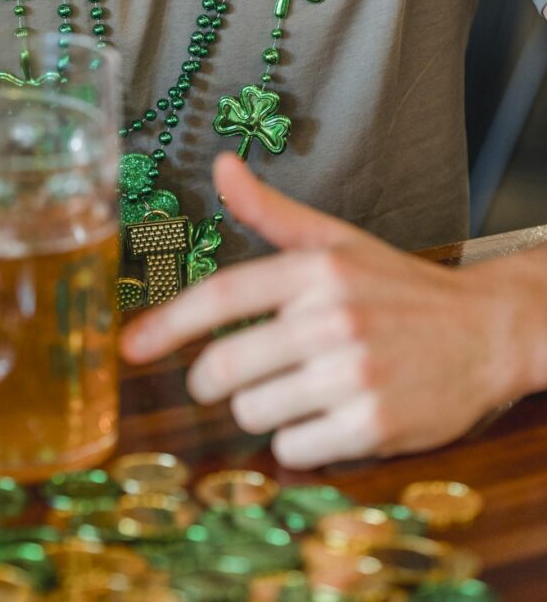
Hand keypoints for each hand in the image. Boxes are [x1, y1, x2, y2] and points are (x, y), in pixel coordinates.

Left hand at [122, 153, 517, 467]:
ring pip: (255, 412)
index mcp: (317, 270)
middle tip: (219, 381)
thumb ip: (271, 211)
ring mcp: (354, 374)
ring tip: (295, 391)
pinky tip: (325, 418)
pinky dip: (298, 441)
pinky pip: (295, 449)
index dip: (167, 324)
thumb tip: (221, 166)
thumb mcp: (337, 241)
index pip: (222, 296)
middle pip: (226, 367)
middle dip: (210, 380)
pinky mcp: (375, 426)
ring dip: (261, 409)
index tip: (129, 348)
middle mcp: (332, 319)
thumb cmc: (399, 288)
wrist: (487, 332)